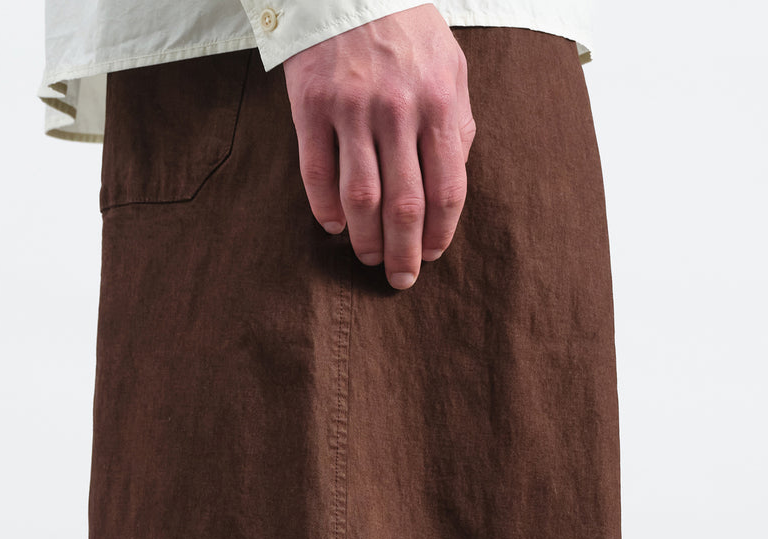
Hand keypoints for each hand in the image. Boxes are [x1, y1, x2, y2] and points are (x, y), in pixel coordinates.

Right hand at [282, 4, 475, 289]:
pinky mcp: (311, 105)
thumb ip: (457, 124)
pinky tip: (333, 226)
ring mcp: (351, 109)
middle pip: (404, 205)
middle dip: (403, 253)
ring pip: (360, 198)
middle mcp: (397, 110)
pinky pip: (317, 173)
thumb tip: (452, 179)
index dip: (439, 233)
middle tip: (400, 279)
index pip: (446, 189)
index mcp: (439, 103)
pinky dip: (325, 209)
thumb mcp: (450, 67)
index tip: (430, 256)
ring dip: (365, 239)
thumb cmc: (406, 28)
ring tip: (368, 257)